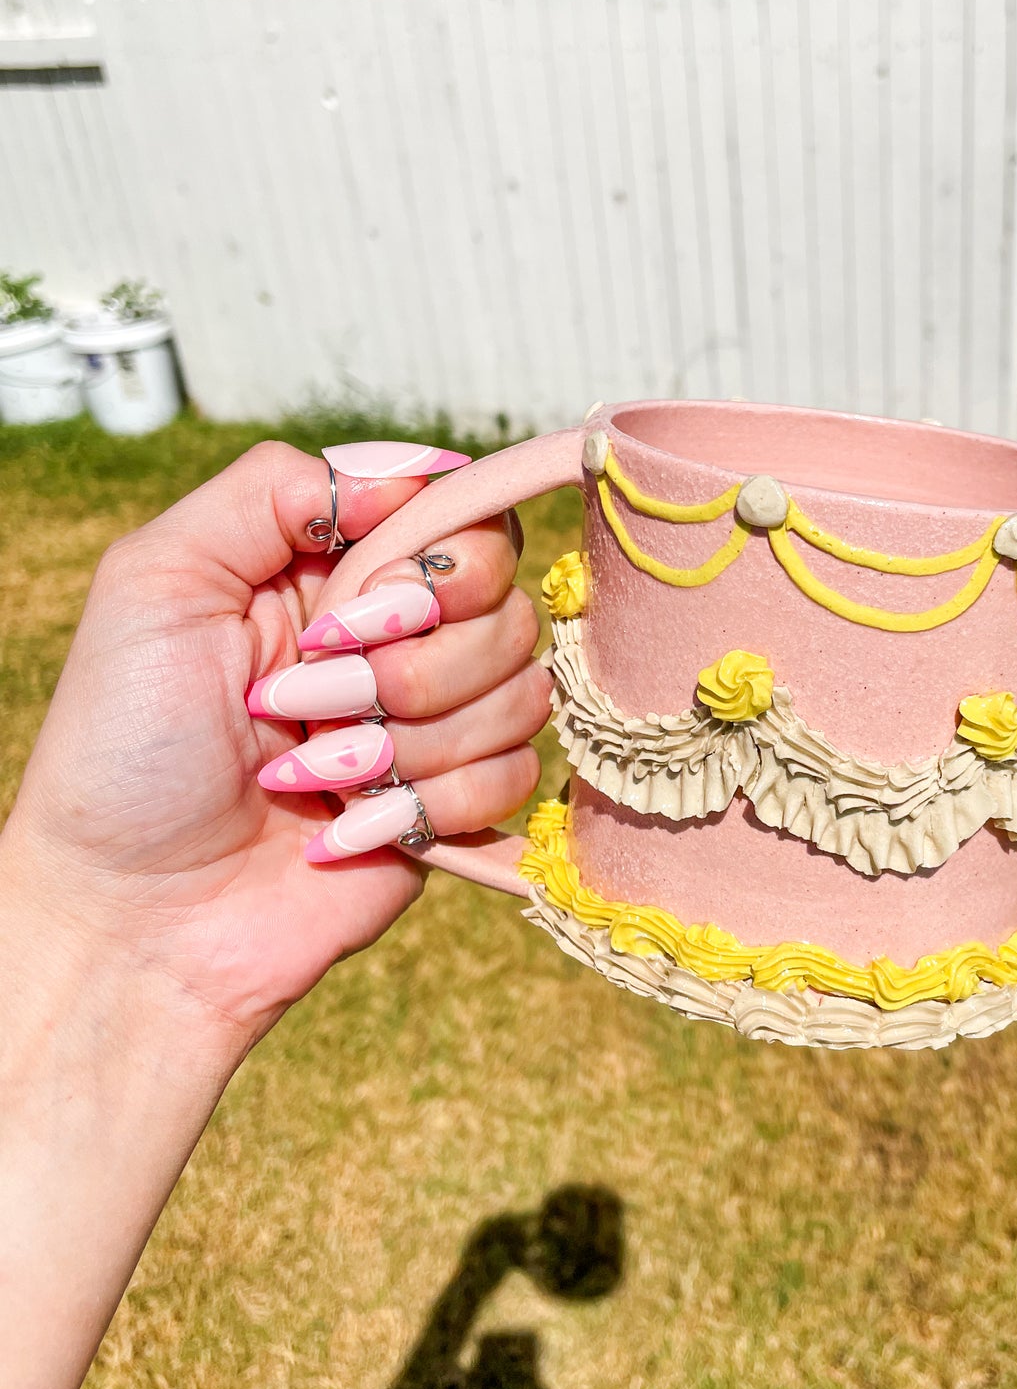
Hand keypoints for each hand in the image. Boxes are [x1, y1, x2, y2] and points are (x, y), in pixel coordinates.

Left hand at [0, 437, 549, 1050]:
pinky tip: (346, 828)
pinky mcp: (454, 811)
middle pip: (508, 607)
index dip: (442, 559)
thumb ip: (273, 490)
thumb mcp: (159, 579)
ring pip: (520, 694)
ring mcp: (431, 728)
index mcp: (336, 573)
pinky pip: (513, 781)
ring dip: (407, 741)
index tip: (362, 602)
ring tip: (310, 774)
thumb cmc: (124, 749)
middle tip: (301, 701)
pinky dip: (427, 805)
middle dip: (408, 663)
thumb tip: (414, 470)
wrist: (133, 918)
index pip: (466, 522)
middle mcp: (398, 641)